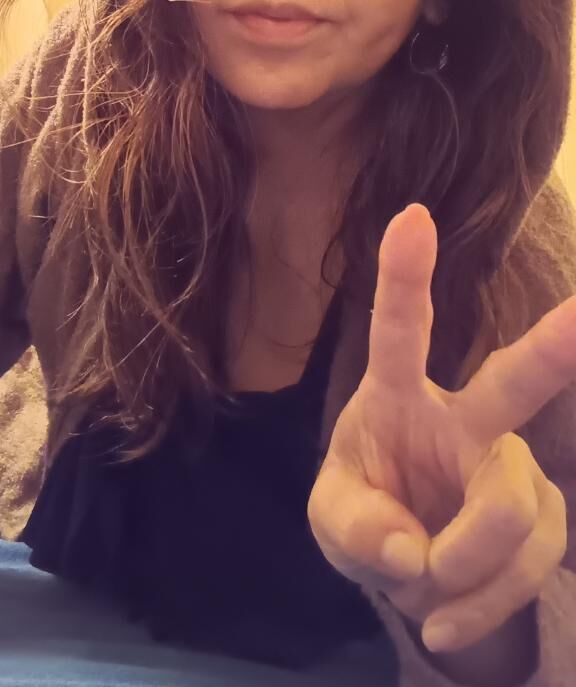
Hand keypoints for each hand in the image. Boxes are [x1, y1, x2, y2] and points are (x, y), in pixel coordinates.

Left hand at [308, 204, 573, 652]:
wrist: (408, 560)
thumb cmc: (366, 512)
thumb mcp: (335, 521)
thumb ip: (358, 529)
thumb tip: (412, 552)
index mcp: (398, 398)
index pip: (400, 333)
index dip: (405, 278)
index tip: (411, 216)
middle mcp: (464, 419)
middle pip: (511, 383)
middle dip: (553, 350)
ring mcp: (508, 466)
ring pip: (513, 511)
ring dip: (462, 569)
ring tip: (422, 592)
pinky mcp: (539, 516)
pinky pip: (525, 566)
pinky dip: (480, 605)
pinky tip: (444, 619)